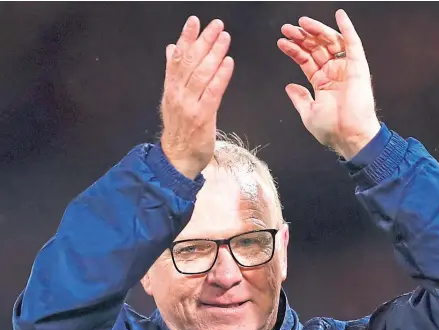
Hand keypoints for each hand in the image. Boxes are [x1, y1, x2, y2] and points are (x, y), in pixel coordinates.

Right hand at [160, 17, 233, 178]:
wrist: (177, 159)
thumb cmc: (178, 131)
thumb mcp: (170, 99)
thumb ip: (173, 74)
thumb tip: (172, 49)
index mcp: (170, 88)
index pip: (177, 58)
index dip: (186, 38)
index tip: (194, 22)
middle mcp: (178, 94)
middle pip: (191, 62)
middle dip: (204, 41)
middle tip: (216, 26)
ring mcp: (190, 105)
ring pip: (202, 74)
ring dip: (215, 54)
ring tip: (225, 39)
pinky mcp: (203, 117)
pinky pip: (213, 93)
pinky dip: (221, 76)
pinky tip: (228, 63)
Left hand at [278, 10, 379, 159]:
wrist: (349, 136)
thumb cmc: (332, 130)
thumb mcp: (308, 114)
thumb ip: (300, 99)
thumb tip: (290, 87)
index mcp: (323, 84)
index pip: (306, 60)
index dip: (294, 50)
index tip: (281, 42)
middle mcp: (334, 74)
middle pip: (316, 48)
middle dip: (302, 37)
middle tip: (287, 29)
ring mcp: (346, 69)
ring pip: (330, 42)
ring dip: (317, 30)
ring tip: (302, 24)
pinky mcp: (358, 67)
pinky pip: (353, 44)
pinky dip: (347, 28)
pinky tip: (340, 15)